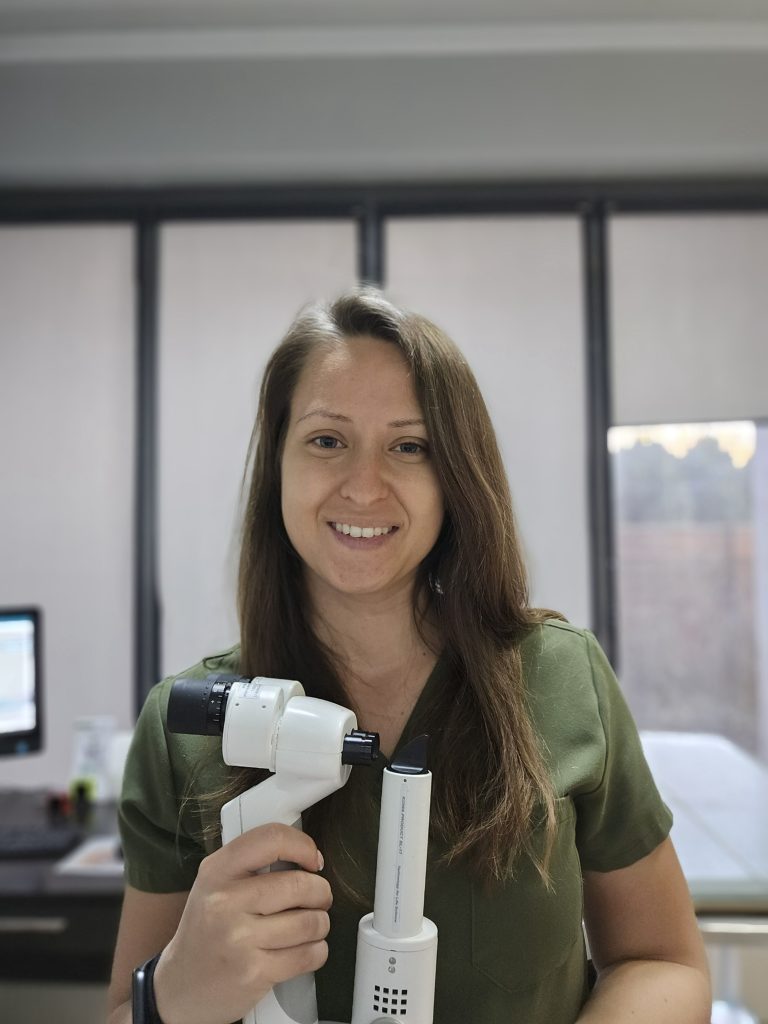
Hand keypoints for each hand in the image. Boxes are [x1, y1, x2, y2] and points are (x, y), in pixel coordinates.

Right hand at [152, 823, 330, 1023]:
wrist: (181, 985)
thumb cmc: (208, 928)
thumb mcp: (215, 883)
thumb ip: (253, 863)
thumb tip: (307, 855)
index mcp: (216, 871)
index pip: (272, 839)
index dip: (303, 845)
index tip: (312, 859)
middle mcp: (225, 902)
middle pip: (301, 885)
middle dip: (320, 892)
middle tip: (317, 898)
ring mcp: (239, 939)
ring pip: (311, 922)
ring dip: (320, 924)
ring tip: (308, 926)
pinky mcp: (254, 973)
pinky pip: (309, 954)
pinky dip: (317, 951)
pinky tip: (303, 949)